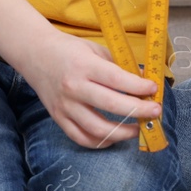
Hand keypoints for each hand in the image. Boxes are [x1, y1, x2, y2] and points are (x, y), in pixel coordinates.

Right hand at [13, 28, 160, 148]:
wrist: (35, 54)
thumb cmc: (69, 50)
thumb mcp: (95, 49)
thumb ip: (118, 66)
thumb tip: (144, 80)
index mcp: (85, 66)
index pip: (117, 79)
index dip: (139, 87)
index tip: (154, 89)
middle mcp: (74, 87)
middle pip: (111, 105)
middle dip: (138, 110)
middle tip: (155, 111)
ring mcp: (65, 106)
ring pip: (97, 128)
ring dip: (123, 132)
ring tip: (138, 128)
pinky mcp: (59, 118)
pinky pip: (82, 138)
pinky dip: (101, 141)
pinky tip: (115, 136)